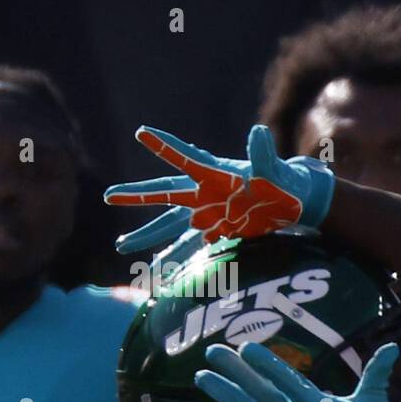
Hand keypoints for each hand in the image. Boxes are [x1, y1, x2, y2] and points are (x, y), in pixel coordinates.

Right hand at [104, 124, 334, 254]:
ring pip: (172, 225)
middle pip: (165, 193)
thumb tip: (259, 131)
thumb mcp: (276, 170)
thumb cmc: (284, 182)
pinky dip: (175, 257)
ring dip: (148, 235)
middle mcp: (205, 192)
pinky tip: (158, 269)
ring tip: (121, 246)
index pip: (187, 157)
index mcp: (216, 174)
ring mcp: (209, 213)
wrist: (292, 202)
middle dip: (138, 196)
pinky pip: (192, 245)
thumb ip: (264, 155)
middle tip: (108, 195)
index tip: (142, 132)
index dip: (166, 146)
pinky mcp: (218, 230)